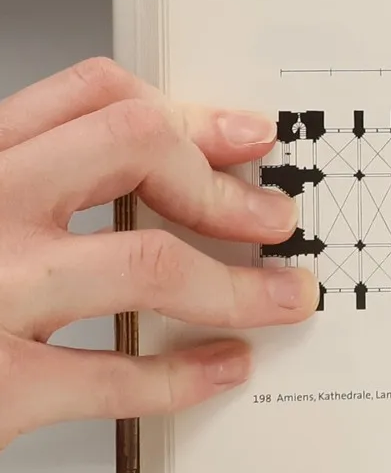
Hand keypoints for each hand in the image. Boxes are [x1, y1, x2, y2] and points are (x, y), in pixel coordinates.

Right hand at [0, 59, 316, 452]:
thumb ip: (18, 188)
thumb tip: (154, 180)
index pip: (87, 95)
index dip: (185, 112)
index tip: (240, 135)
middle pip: (131, 147)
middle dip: (221, 184)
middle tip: (270, 217)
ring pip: (148, 261)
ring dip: (239, 283)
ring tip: (281, 296)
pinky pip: (115, 376)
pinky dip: (185, 373)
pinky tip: (220, 366)